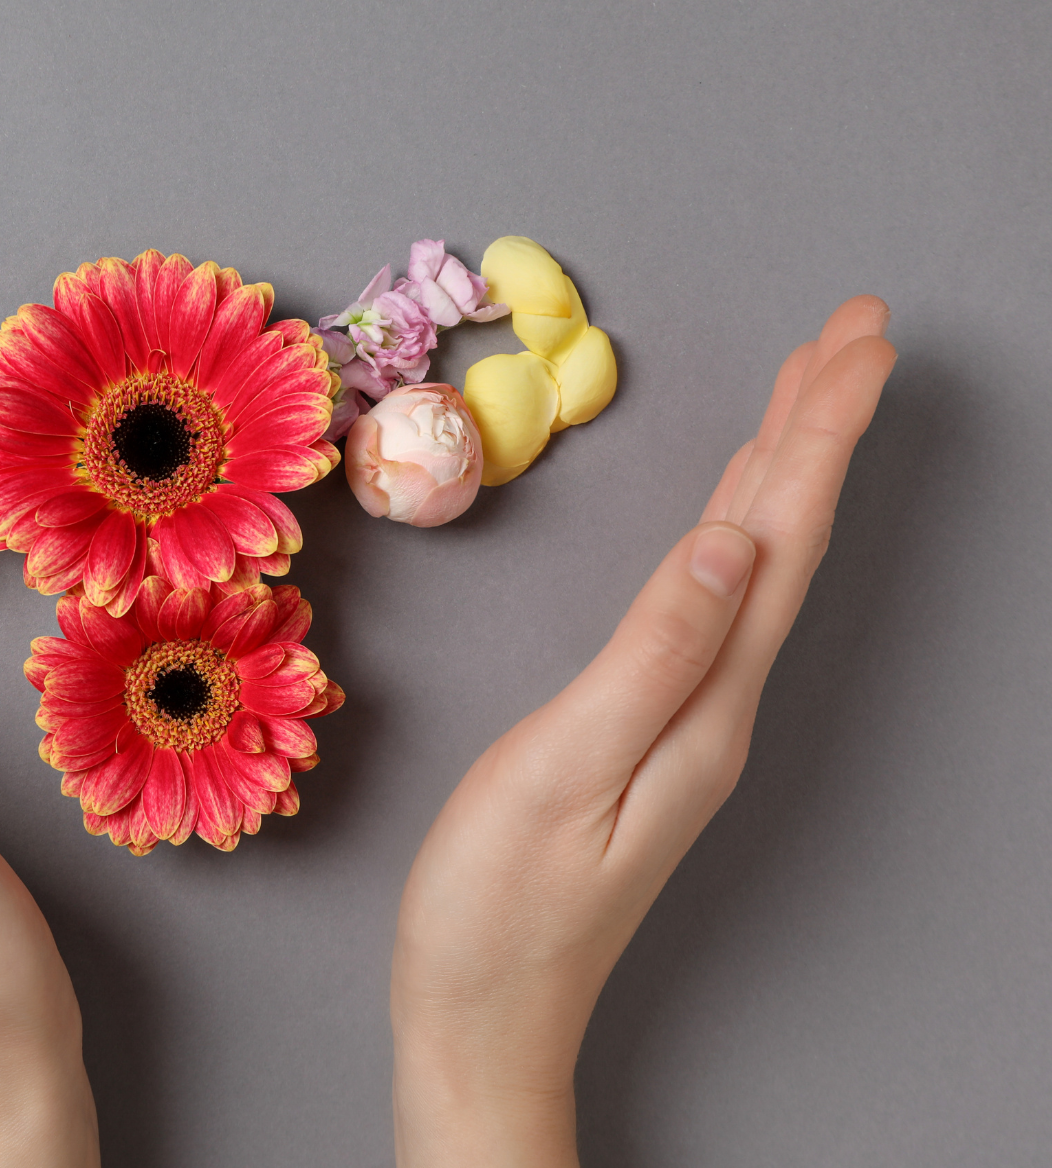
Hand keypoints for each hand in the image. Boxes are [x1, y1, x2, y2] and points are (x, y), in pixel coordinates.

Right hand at [390, 297, 896, 1165]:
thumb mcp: (564, 769)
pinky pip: (717, 603)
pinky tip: (733, 513)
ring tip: (810, 389)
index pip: (779, 539)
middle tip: (858, 327)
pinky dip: (737, 533)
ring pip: (757, 566)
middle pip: (787, 541)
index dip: (818, 433)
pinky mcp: (650, 732)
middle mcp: (717, 704)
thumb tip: (731, 541)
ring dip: (789, 470)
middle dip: (823, 426)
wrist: (482, 1013)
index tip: (857, 339)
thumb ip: (652, 652)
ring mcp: (689, 721)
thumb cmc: (497, 904)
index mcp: (706, 701)